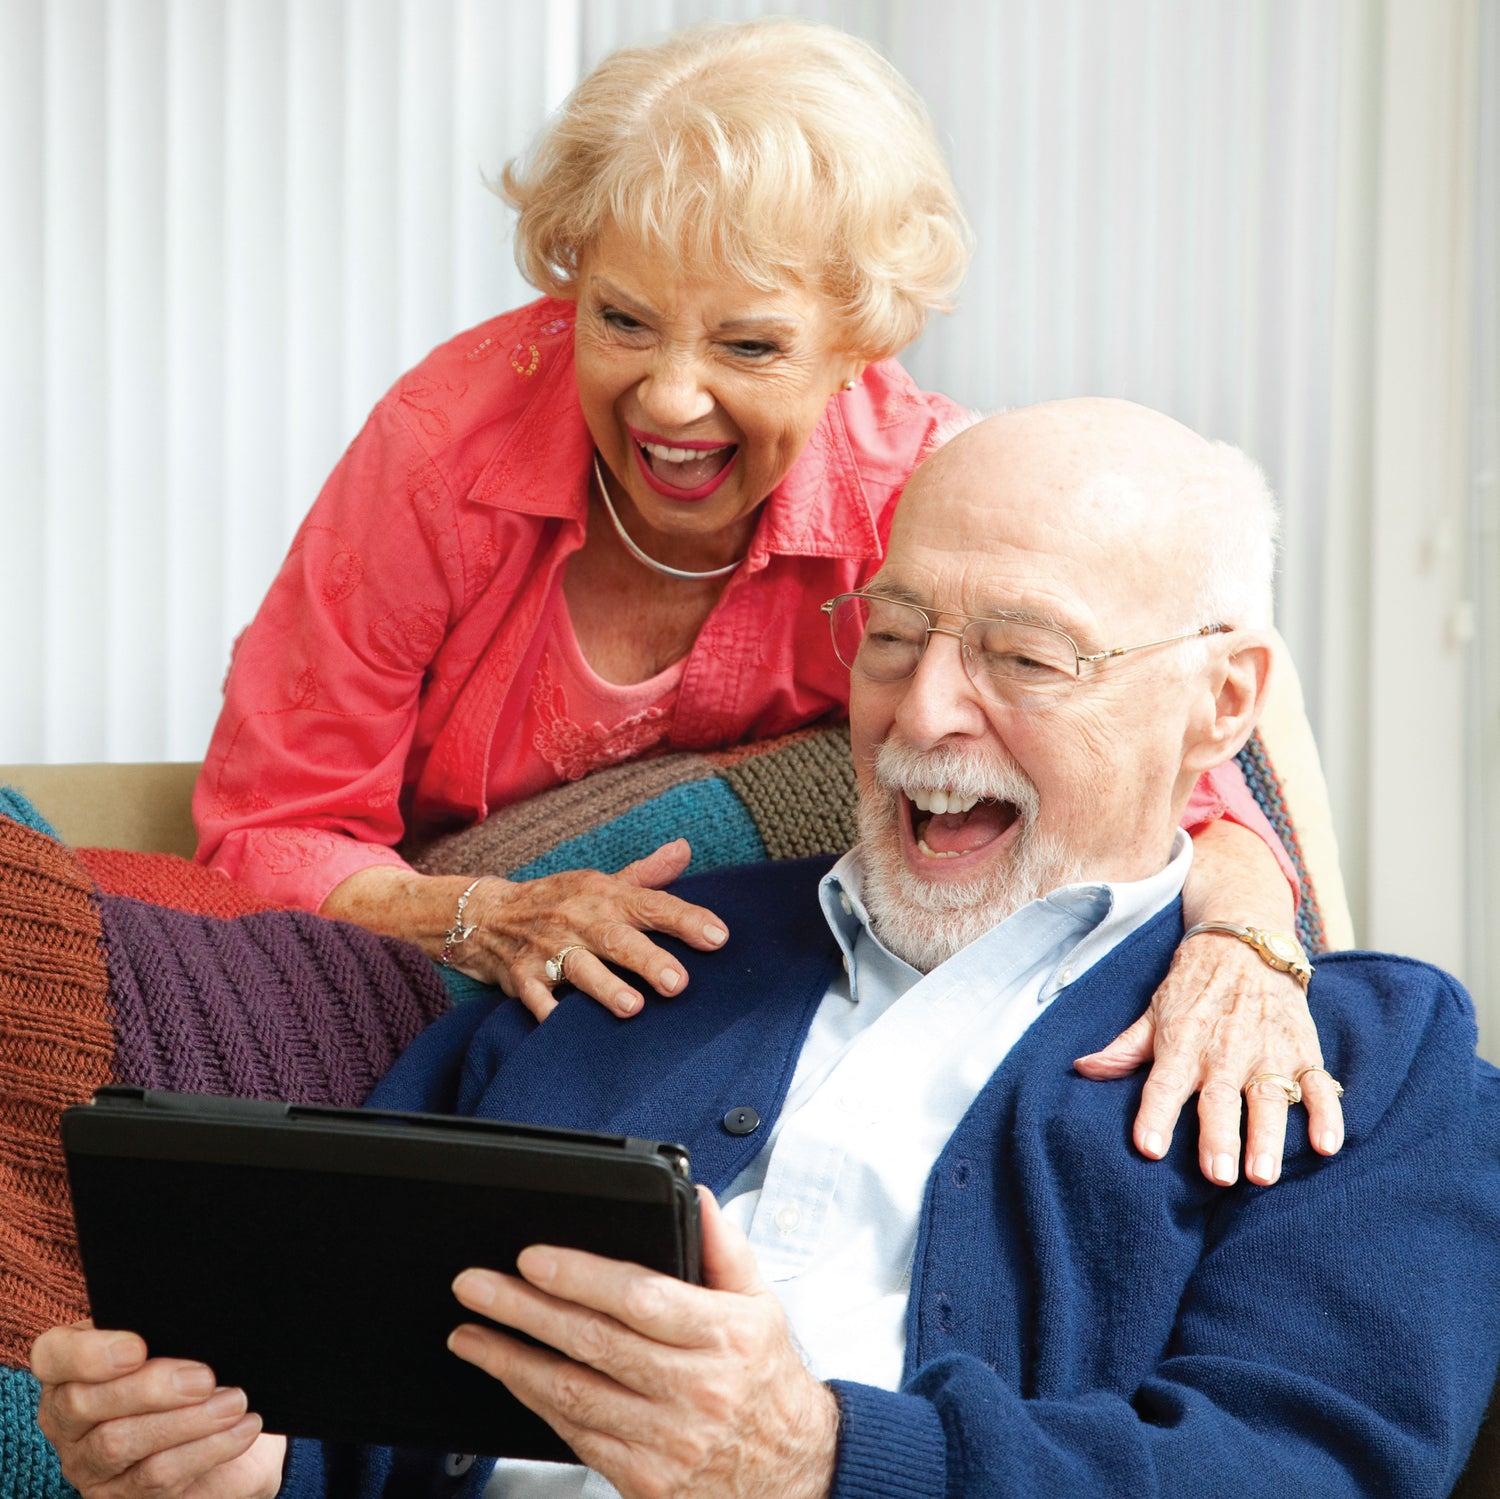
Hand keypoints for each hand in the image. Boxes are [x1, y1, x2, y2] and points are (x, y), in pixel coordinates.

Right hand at [31, 1321, 284, 1498]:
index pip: (53, 1356)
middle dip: (149, 1389)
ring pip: (118, 1443)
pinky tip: (242, 1428)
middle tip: (205, 1379)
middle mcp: (68, 1419)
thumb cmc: (194, 1366)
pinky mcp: (119, 1497)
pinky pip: (155, 1477)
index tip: (138, 1348)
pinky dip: (207, 1449)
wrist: (223, 1428)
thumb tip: (192, 1316)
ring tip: (235, 1402)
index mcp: (72, 1368)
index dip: (88, 1354)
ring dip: (186, 1422)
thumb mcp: (178, 1340)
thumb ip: (171, 1327)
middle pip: (83, 1403)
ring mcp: (89, 1463)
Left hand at [447, 1188, 838, 1498]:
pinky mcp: (644, 1480)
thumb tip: (697, 1195)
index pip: (640, 1298)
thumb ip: (725, 1246)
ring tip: (470, 1333)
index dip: (581, 1277)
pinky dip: (536, 1404)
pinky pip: (576, 1437)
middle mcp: (694, 1390)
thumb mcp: (760, 1302)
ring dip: (512, 1361)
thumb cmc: (766, 1378)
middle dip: (524, 1310)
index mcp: (722, 1336)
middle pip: (593, 1343)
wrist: (791, 1471)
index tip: (533, 1259)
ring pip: (572, 1395)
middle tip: (476, 1286)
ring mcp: (666, 1441)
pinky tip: (511, 1377)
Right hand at [460, 839, 729, 1019]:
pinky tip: (565, 1028)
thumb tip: (685, 849)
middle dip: (648, 960)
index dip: (686, 920)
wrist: (485, 915)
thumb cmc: (558, 902)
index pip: (651, 905)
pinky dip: (549, 1013)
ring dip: (605, 987)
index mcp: (604, 896)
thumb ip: (646, 874)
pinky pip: (536, 998)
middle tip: (678, 983)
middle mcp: (578, 919)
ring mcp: (548, 949)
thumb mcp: (600, 883)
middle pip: (617, 940)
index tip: (719, 937)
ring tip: (632, 1008)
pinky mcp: (522, 977)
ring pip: (579, 969)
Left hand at [1074, 936, 1342, 1184]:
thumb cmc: (1192, 988)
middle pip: (1220, 1099)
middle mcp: (1225, 1050)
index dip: (1155, 1115)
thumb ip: (1124, 1049)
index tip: (1148, 1148)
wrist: (1244, 942)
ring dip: (1269, 1137)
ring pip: (1270, 1098)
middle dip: (1219, 1138)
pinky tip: (1327, 1144)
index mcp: (1182, 1043)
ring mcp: (1268, 1051)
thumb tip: (1084, 1069)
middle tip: (1219, 1177)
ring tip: (1264, 1175)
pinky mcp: (1304, 1051)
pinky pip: (1319, 1085)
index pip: (1164, 1083)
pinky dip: (1327, 1114)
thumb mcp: (1154, 1012)